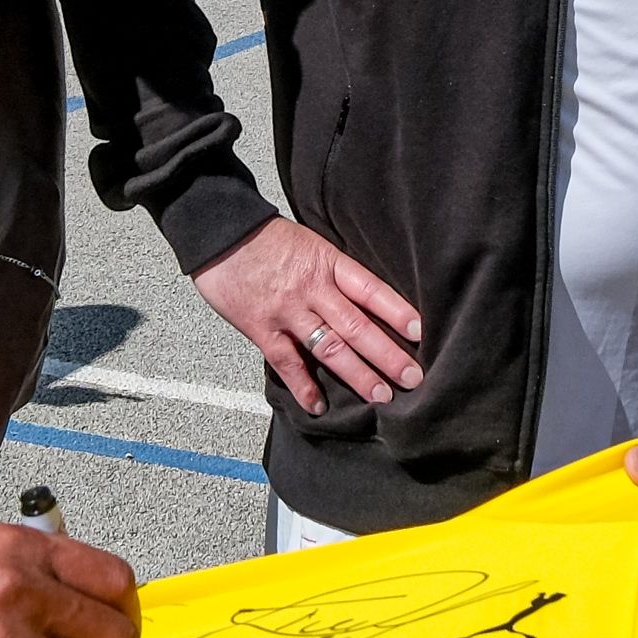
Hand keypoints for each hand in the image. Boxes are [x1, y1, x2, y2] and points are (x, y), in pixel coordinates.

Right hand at [192, 213, 423, 412]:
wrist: (219, 233)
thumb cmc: (267, 238)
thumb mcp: (310, 244)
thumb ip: (334, 272)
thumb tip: (366, 301)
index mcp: (327, 263)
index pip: (369, 289)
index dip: (395, 311)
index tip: (419, 331)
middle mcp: (311, 289)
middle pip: (356, 326)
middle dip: (387, 354)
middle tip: (412, 377)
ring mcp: (287, 311)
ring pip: (329, 347)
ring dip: (357, 374)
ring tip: (381, 395)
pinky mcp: (261, 328)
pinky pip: (287, 362)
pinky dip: (303, 386)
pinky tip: (319, 405)